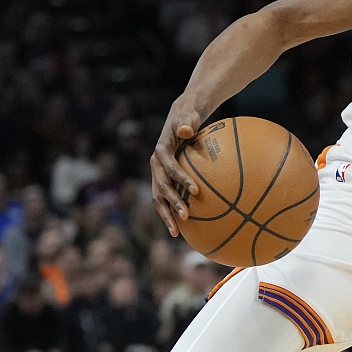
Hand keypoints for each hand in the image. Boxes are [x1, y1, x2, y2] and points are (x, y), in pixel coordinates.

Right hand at [150, 98, 203, 235]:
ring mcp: (156, 175)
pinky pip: (163, 201)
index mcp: (160, 152)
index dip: (182, 179)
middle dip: (173, 203)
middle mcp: (155, 165)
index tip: (196, 191)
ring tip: (176, 233)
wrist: (179, 122)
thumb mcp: (187, 118)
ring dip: (166, 215)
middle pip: (161, 187)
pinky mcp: (161, 181)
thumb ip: (186, 123)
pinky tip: (180, 230)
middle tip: (187, 216)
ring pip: (158, 199)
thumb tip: (187, 130)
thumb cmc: (187, 119)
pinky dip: (169, 214)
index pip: (170, 168)